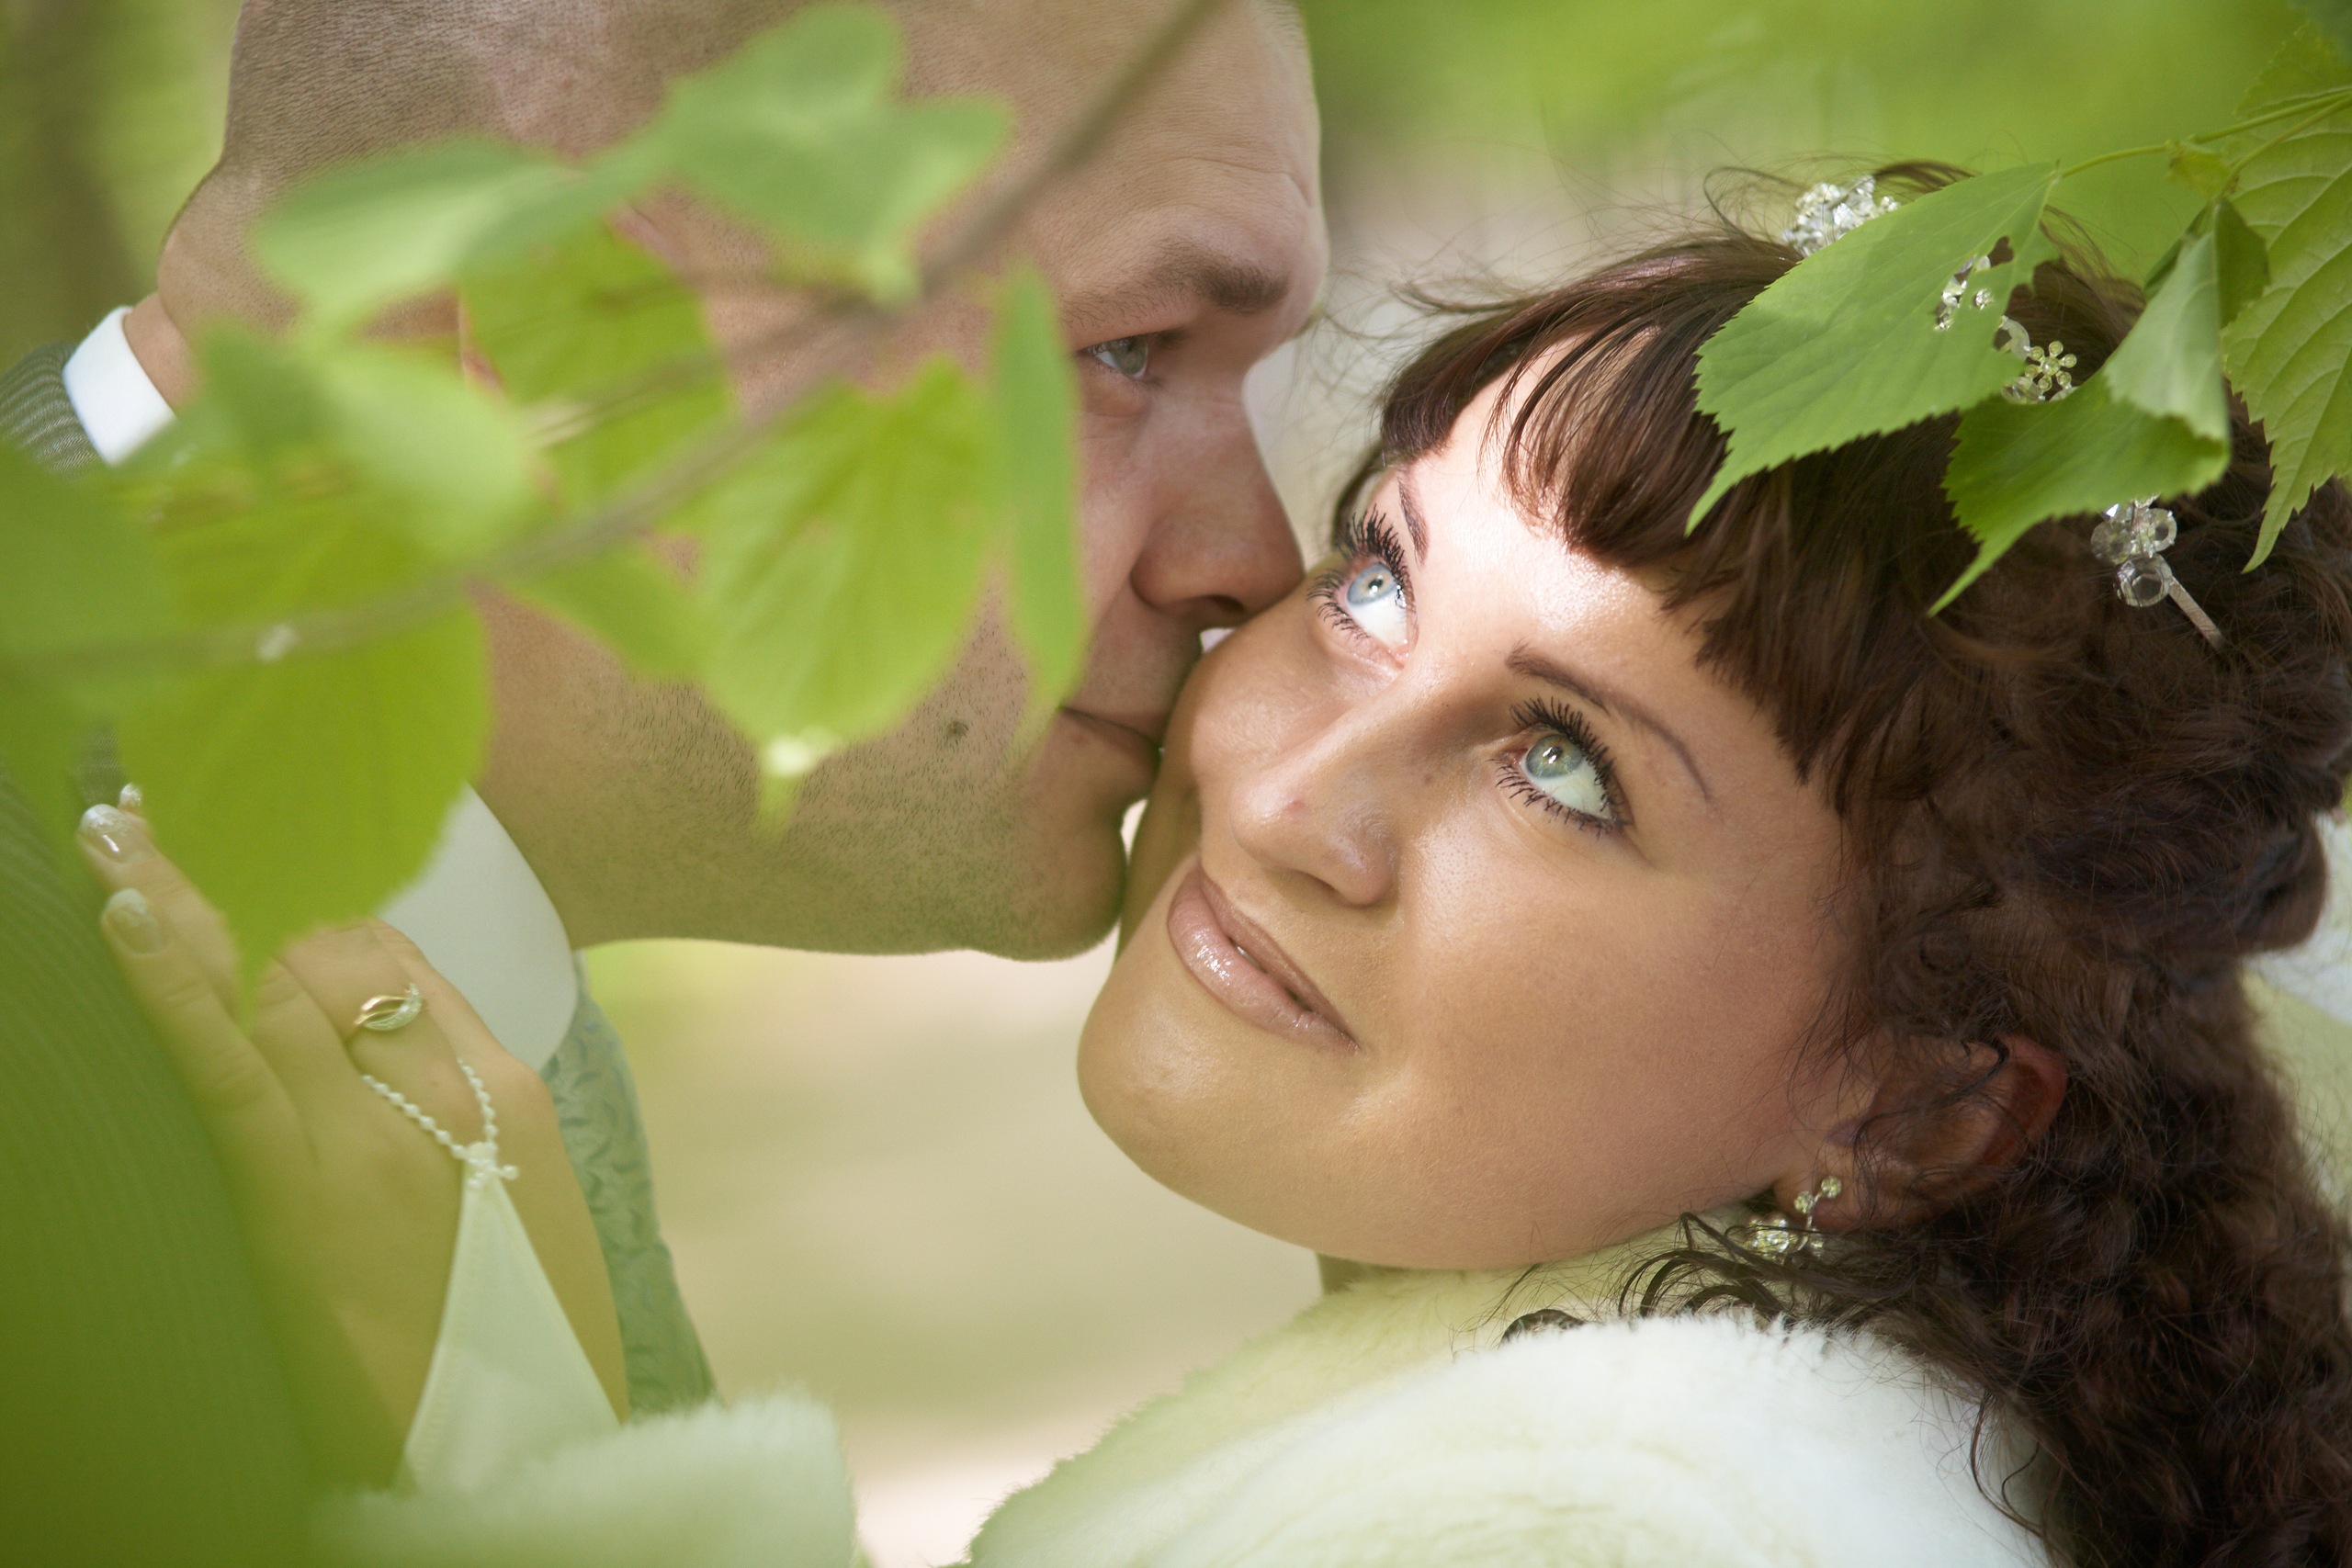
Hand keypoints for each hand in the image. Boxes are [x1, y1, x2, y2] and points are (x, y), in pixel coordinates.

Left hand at [78, 801, 628, 1485]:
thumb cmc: (529, 1346)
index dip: (300, 890)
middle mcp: (450, 1086)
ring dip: (183, 894)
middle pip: (324, 950)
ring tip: (111, 829)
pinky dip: (175, 984)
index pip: (389, 956)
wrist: (537, 1449)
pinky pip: (229, 1066)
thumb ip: (463, 1131)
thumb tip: (388, 1075)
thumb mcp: (522, 1214)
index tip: (234, 843)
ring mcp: (378, 1136)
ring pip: (273, 984)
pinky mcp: (306, 1195)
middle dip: (234, 870)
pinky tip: (126, 916)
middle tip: (146, 804)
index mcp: (507, 1086)